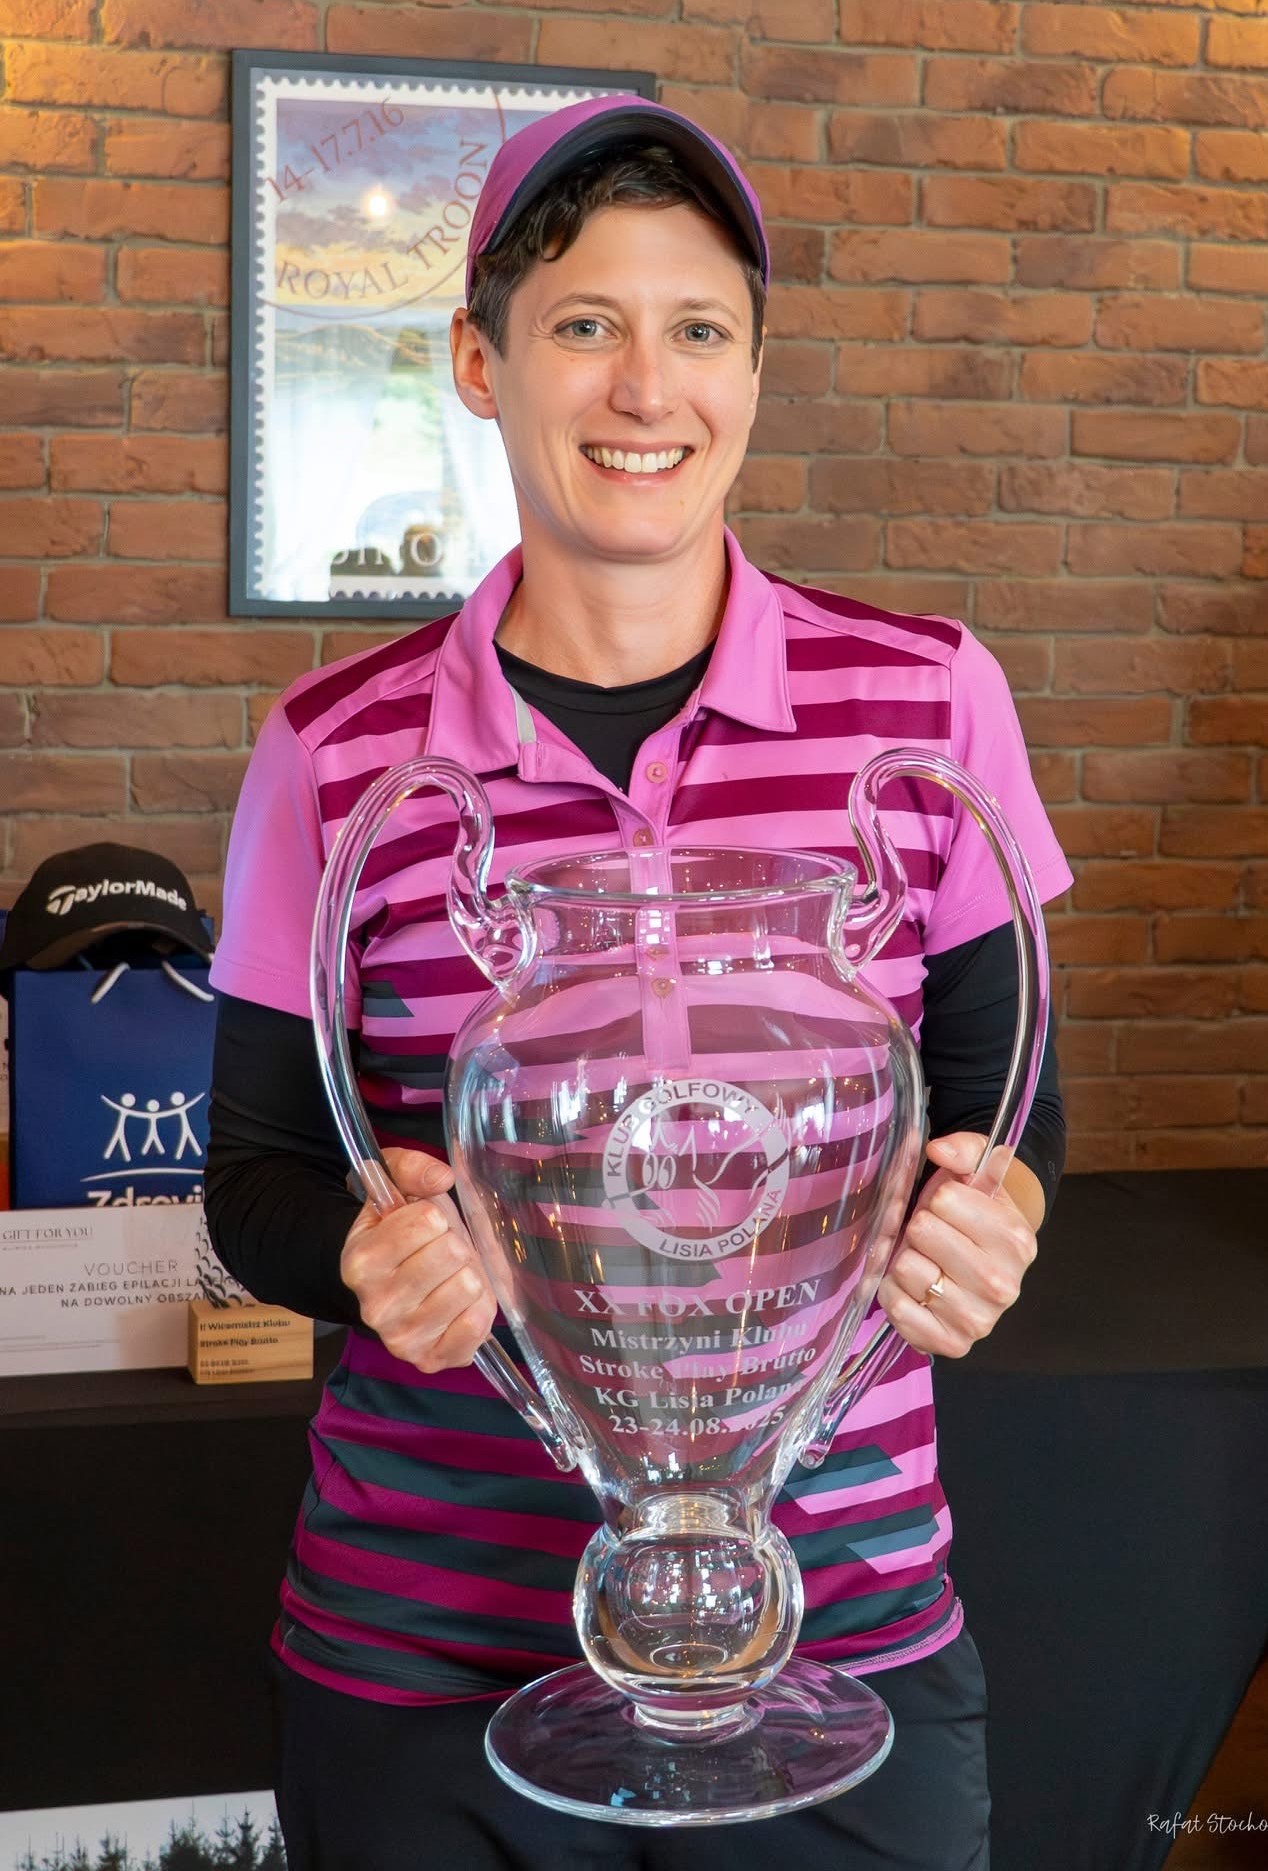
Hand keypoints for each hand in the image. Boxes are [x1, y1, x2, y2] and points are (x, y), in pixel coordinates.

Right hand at [340, 1149, 496, 1372]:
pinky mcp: (431, 1360)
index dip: (433, 1217)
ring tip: (448, 1277)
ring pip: (468, 1286)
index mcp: (360, 1261)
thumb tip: (441, 1178)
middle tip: (439, 1253)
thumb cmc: (399, 1234)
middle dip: (454, 1244)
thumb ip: (412, 1169)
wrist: (387, 1286)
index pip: (427, 1221)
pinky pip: (477, 1326)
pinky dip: (478, 1309)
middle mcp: (375, 1306)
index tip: (421, 1228)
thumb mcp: (395, 1189)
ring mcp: (402, 1338)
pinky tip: (459, 1304)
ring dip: (467, 1274)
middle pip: (451, 1252)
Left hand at [877, 1132, 1037, 1358]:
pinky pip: (898, 1309)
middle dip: (919, 1228)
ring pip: (906, 1269)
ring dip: (904, 1260)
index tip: (948, 1209)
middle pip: (922, 1232)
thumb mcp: (975, 1172)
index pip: (945, 1201)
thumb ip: (963, 1150)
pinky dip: (896, 1294)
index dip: (937, 1199)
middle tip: (932, 1236)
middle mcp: (1003, 1284)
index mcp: (1017, 1239)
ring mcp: (979, 1320)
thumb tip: (940, 1150)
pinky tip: (915, 1288)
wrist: (979, 1262)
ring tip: (925, 1260)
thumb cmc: (971, 1213)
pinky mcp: (951, 1344)